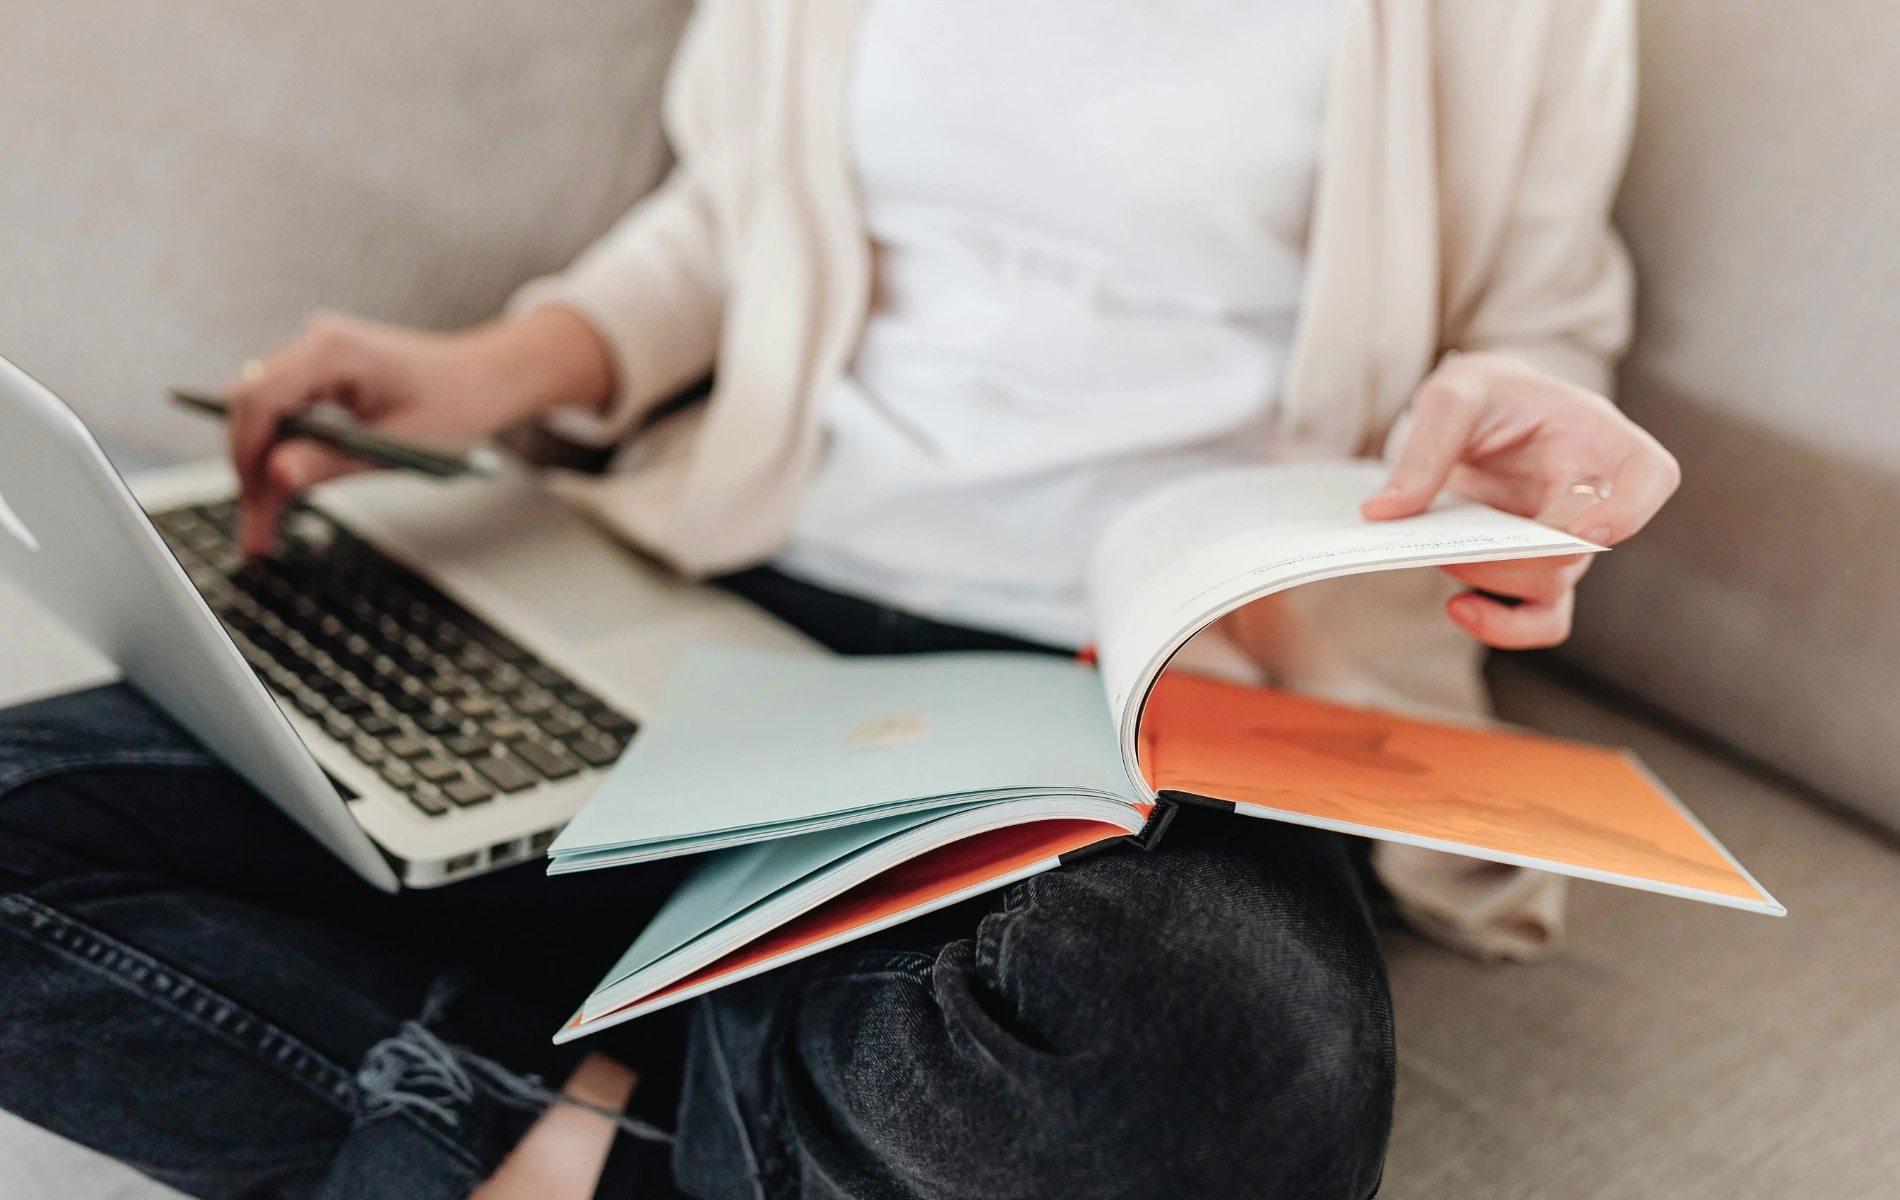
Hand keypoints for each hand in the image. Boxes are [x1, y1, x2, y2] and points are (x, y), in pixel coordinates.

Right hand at [226, 306, 613, 554]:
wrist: (486, 378)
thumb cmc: (457, 402)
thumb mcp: (396, 445)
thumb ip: (333, 461)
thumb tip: (276, 478)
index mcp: (333, 350)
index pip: (260, 399)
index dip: (246, 456)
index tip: (250, 505)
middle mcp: (316, 344)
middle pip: (252, 408)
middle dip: (249, 471)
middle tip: (257, 532)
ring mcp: (315, 357)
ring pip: (262, 416)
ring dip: (262, 469)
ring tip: (267, 526)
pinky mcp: (319, 374)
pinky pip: (284, 416)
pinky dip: (282, 455)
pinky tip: (284, 496)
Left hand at [1361, 352, 1679, 648]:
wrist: (1475, 411)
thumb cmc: (1483, 393)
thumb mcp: (1453, 393)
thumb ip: (1426, 446)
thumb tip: (1386, 510)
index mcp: (1596, 438)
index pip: (1651, 476)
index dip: (1630, 510)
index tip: (1590, 530)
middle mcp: (1593, 495)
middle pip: (1580, 549)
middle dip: (1517, 555)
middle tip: (1454, 542)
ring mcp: (1566, 540)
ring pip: (1553, 586)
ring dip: (1494, 581)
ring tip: (1441, 557)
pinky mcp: (1535, 570)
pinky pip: (1540, 620)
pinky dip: (1504, 628)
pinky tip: (1458, 606)